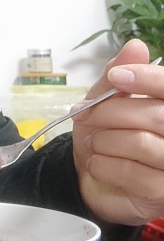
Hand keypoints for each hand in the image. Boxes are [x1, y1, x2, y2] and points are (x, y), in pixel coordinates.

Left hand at [73, 39, 163, 225]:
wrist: (89, 177)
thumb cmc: (104, 135)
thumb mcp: (103, 100)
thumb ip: (118, 76)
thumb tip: (136, 47)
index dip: (145, 79)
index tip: (116, 77)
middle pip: (154, 115)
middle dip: (110, 113)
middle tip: (84, 115)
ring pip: (141, 143)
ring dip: (104, 141)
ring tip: (94, 143)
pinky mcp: (162, 193)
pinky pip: (133, 174)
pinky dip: (104, 165)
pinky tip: (97, 164)